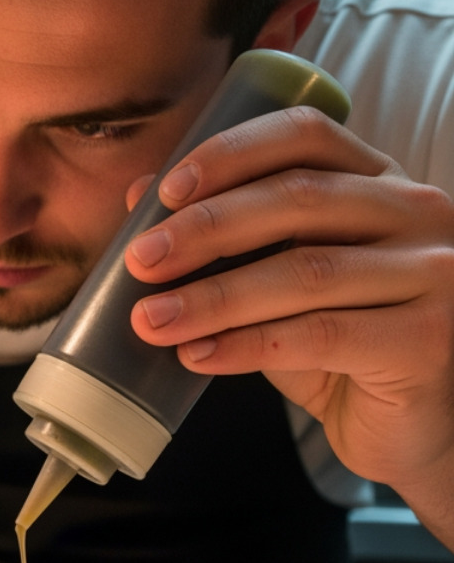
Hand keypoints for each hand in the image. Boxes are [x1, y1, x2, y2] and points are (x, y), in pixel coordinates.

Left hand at [121, 106, 453, 522]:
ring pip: (307, 271)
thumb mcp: (276, 284)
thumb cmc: (338, 346)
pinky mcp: (430, 337)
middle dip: (207, 229)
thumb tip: (138, 194)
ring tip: (151, 320)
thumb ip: (226, 240)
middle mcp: (417, 212)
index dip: (231, 155)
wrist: (409, 425)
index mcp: (377, 181)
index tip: (165, 192)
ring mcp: (434, 272)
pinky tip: (197, 356)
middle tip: (140, 261)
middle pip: (299, 199)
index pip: (305, 138)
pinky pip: (323, 334)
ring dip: (214, 297)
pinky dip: (248, 345)